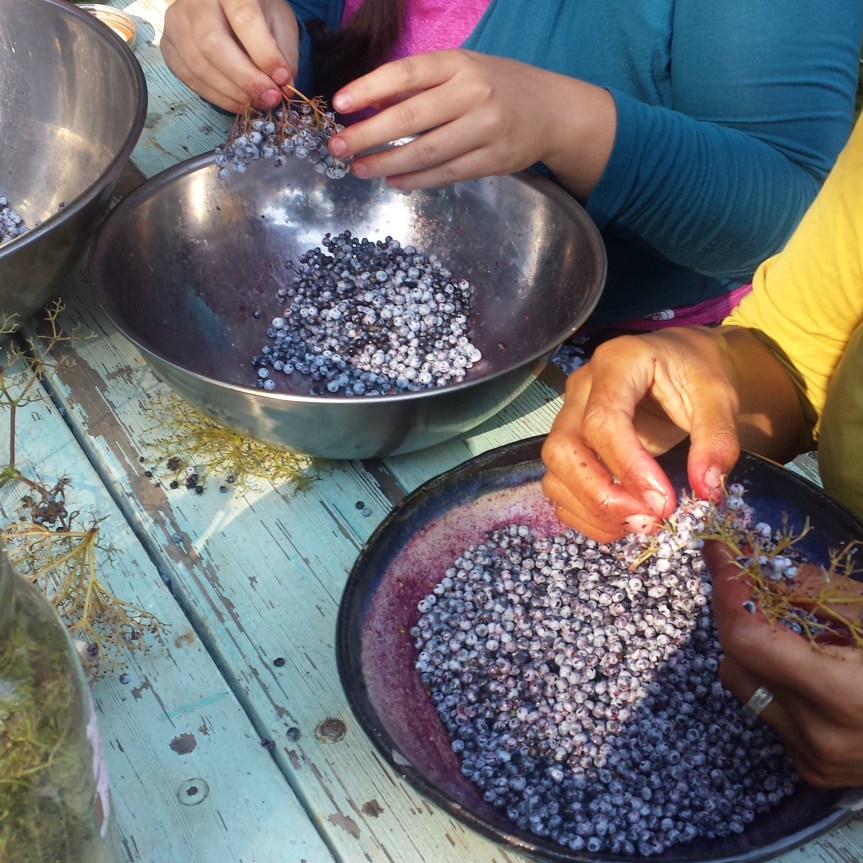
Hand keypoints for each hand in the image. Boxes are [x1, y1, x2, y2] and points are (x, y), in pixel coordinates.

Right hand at [161, 0, 299, 112]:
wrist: (223, 5)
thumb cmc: (256, 11)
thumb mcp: (279, 21)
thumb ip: (284, 52)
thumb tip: (284, 86)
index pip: (244, 17)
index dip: (264, 52)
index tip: (282, 78)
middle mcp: (195, 1)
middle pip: (213, 43)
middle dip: (245, 78)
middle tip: (269, 98)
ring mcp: (176, 22)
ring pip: (198, 64)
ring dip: (231, 93)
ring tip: (256, 103)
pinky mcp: (168, 45)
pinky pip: (188, 76)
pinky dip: (216, 96)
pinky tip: (237, 102)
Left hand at [327, 50, 615, 197]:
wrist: (553, 111)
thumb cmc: (496, 87)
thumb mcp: (461, 71)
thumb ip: (418, 86)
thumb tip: (366, 102)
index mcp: (460, 64)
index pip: (407, 73)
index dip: (369, 89)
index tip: (339, 104)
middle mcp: (474, 93)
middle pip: (410, 118)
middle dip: (367, 135)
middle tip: (337, 148)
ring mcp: (487, 129)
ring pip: (426, 152)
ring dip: (386, 163)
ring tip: (359, 169)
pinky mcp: (495, 161)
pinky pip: (447, 174)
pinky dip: (416, 179)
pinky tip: (393, 180)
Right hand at [540, 328, 742, 540]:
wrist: (683, 365)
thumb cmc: (697, 374)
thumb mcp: (719, 397)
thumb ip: (717, 439)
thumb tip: (707, 490)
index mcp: (617, 364)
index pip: (602, 420)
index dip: (628, 467)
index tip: (663, 503)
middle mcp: (581, 388)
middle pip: (564, 449)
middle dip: (600, 495)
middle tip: (648, 520)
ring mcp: (569, 417)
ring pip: (555, 471)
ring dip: (591, 509)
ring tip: (639, 525)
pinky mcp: (570, 445)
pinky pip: (559, 487)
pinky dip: (585, 515)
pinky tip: (622, 523)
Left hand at [706, 540, 862, 786]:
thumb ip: (813, 591)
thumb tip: (753, 565)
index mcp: (843, 694)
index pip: (747, 639)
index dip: (727, 591)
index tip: (718, 553)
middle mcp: (819, 735)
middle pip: (736, 660)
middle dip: (739, 616)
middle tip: (751, 583)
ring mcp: (813, 758)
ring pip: (745, 686)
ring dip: (756, 651)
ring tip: (796, 634)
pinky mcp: (812, 770)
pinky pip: (769, 711)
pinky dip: (778, 683)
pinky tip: (815, 674)